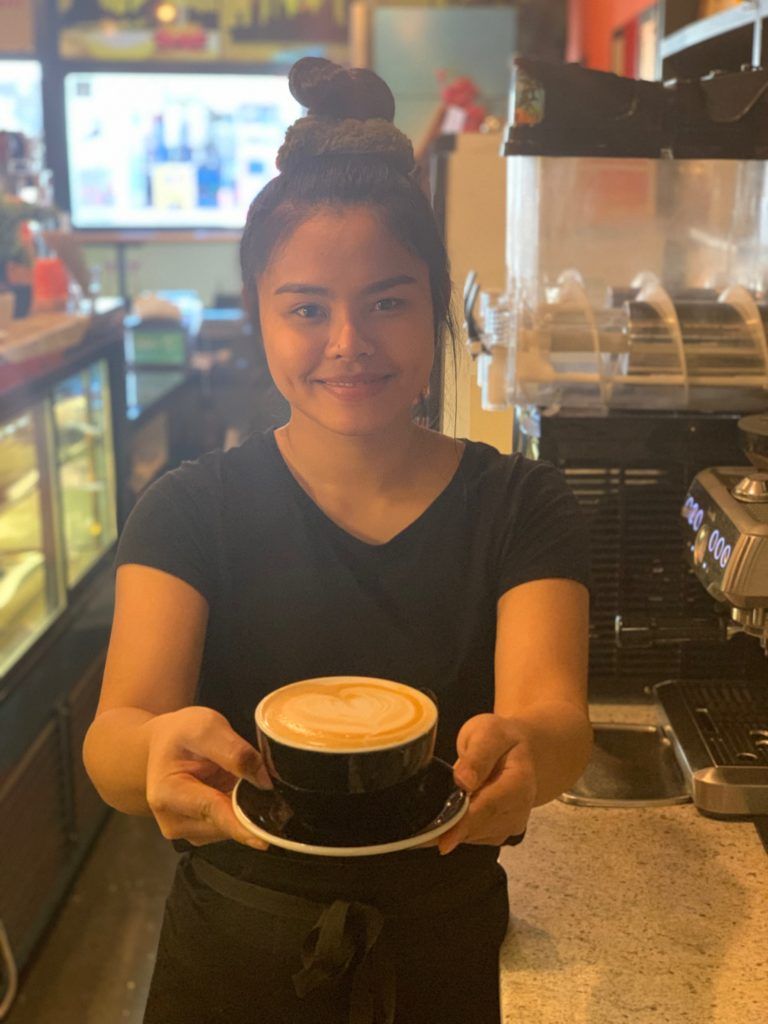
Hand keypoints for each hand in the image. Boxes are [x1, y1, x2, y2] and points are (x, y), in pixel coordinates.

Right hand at [145, 706, 271, 850]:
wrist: (165, 745)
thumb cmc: (182, 733)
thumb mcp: (206, 727)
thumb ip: (234, 752)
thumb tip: (264, 782)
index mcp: (167, 793)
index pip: (212, 810)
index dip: (242, 824)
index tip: (266, 840)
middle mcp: (173, 821)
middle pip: (225, 824)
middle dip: (251, 810)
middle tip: (272, 789)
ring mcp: (187, 832)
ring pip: (231, 830)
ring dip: (246, 810)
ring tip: (243, 781)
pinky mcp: (200, 834)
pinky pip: (231, 828)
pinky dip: (241, 813)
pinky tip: (238, 792)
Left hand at [435, 713, 536, 855]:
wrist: (518, 749)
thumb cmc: (500, 737)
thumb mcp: (488, 733)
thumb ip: (477, 755)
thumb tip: (464, 781)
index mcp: (519, 781)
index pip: (489, 807)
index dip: (464, 824)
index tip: (442, 841)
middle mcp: (520, 808)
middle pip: (480, 826)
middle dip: (450, 828)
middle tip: (422, 829)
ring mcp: (512, 824)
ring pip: (475, 836)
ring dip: (452, 829)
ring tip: (435, 813)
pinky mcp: (502, 832)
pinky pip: (475, 838)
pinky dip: (458, 831)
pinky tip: (450, 814)